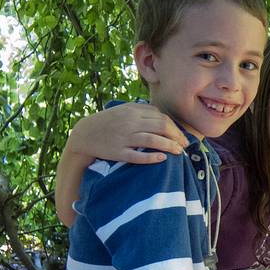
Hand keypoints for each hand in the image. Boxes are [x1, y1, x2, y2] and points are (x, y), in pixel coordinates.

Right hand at [68, 102, 188, 163]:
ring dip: (169, 146)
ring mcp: (123, 138)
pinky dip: (151, 157)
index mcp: (132, 111)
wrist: (84, 134)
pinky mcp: (118, 152)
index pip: (161, 117)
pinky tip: (162, 159)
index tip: (181, 136)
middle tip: (184, 145)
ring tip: (179, 152)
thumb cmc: (108, 122)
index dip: (175, 127)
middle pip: (161, 127)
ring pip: (152, 140)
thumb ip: (142, 111)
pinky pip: (137, 156)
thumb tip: (162, 115)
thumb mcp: (124, 110)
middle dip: (176, 136)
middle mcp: (129, 123)